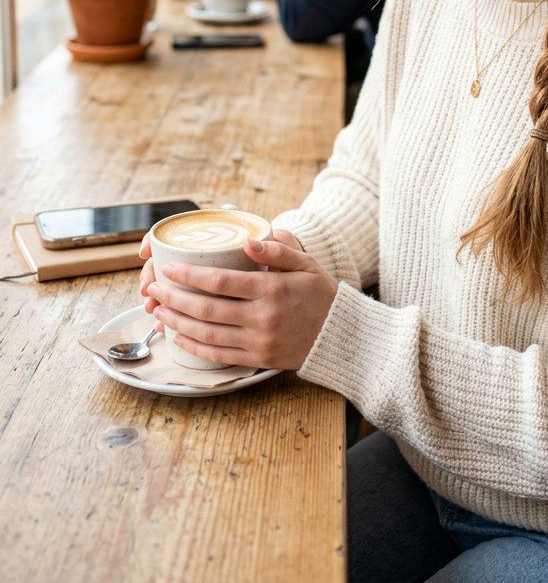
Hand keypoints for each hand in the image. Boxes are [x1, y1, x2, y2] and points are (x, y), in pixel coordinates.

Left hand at [141, 230, 338, 368]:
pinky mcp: (258, 359)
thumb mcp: (306, 263)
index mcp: (272, 288)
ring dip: (177, 322)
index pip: (220, 281)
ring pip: (207, 334)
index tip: (168, 268)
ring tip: (158, 309)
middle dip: (174, 297)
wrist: (340, 336)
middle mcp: (262, 317)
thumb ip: (277, 249)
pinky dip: (194, 346)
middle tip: (153, 288)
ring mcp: (259, 341)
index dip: (189, 275)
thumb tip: (248, 241)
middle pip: (206, 309)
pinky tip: (178, 336)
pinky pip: (218, 354)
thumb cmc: (320, 294)